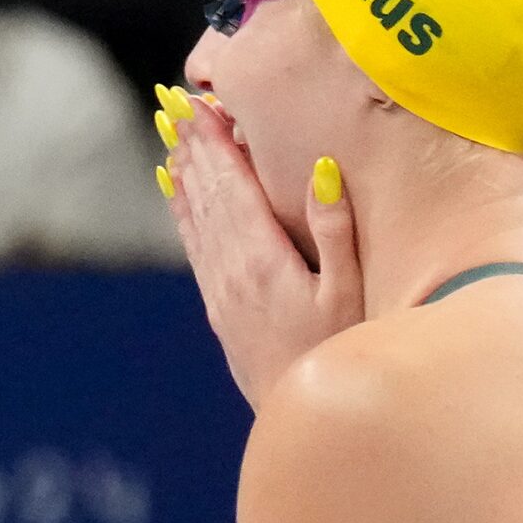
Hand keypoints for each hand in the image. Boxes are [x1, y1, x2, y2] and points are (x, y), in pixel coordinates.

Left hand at [157, 86, 363, 409]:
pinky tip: (176, 194)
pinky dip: (182, 213)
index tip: (197, 105)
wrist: (298, 417)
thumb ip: (336, 230)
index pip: (231, 186)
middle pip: (206, 195)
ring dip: (184, 174)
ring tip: (172, 136)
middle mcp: (231, 270)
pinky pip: (194, 247)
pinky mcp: (219, 309)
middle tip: (175, 105)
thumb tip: (321, 169)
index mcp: (262, 258)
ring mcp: (221, 291)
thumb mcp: (351, 292)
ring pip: (194, 218)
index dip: (214, 143)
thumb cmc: (340, 353)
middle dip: (193, 148)